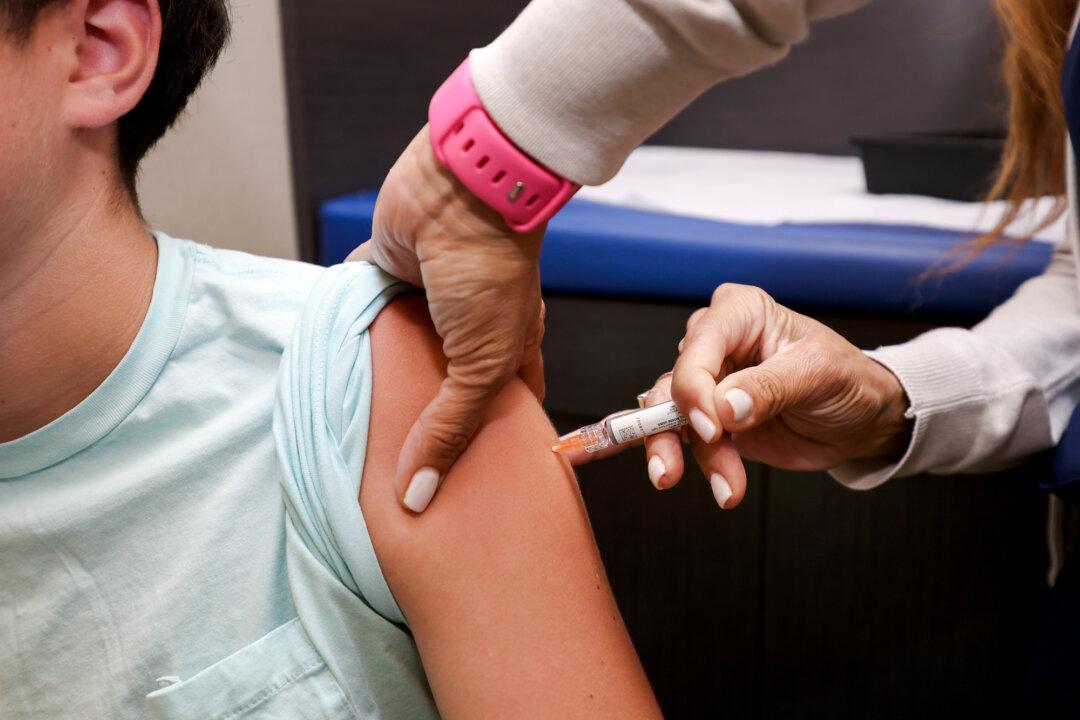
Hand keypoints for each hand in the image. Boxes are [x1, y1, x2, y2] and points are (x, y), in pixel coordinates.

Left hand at [349, 125, 545, 512]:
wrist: (458, 190)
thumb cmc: (492, 269)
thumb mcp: (480, 366)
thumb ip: (448, 428)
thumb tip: (418, 495)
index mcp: (510, 347)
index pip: (503, 408)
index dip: (490, 446)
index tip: (467, 488)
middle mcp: (469, 329)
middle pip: (443, 388)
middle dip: (424, 423)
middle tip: (396, 475)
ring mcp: (426, 304)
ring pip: (400, 357)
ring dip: (382, 383)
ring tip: (356, 439)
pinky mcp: (386, 277)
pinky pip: (364, 317)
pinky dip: (351, 339)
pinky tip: (333, 377)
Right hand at [567, 284, 911, 508]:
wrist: (859, 421)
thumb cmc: (846, 381)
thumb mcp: (818, 375)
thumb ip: (769, 388)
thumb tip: (725, 405)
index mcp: (742, 313)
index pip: (700, 344)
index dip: (695, 386)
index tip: (712, 426)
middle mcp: (717, 343)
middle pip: (674, 379)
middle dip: (674, 424)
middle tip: (697, 453)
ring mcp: (709, 383)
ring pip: (668, 415)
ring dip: (685, 454)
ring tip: (725, 487)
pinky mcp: (709, 419)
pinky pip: (684, 440)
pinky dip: (698, 465)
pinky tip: (725, 487)